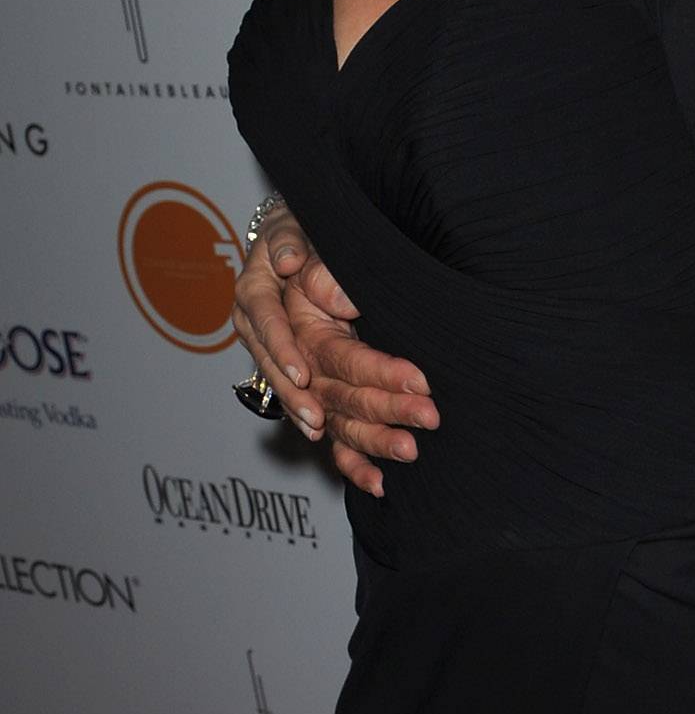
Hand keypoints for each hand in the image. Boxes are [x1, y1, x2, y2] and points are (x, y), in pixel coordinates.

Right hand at [231, 209, 436, 495]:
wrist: (299, 246)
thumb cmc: (296, 234)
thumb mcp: (292, 229)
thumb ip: (298, 249)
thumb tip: (320, 286)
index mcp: (260, 304)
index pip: (273, 332)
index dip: (285, 355)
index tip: (306, 376)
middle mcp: (275, 347)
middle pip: (312, 383)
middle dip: (361, 402)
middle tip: (414, 412)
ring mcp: (297, 377)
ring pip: (326, 413)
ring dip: (366, 436)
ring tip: (405, 449)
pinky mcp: (318, 397)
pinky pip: (333, 433)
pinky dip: (353, 461)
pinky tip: (379, 484)